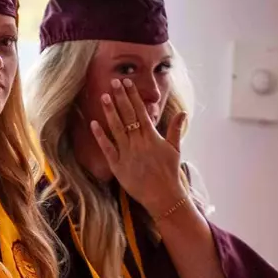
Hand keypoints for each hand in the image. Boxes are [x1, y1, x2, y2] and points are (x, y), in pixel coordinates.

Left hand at [89, 78, 190, 217]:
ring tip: (104, 96)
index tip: (127, 83)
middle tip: (113, 82)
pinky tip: (94, 123)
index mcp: (152, 136)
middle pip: (128, 115)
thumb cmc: (169, 172)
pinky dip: (101, 136)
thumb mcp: (175, 149)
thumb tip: (183, 112)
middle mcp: (139, 142)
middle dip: (121, 97)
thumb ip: (176, 129)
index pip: (141, 111)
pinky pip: (108, 148)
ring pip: (117, 128)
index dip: (133, 96)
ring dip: (110, 112)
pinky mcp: (118, 166)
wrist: (163, 195)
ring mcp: (128, 153)